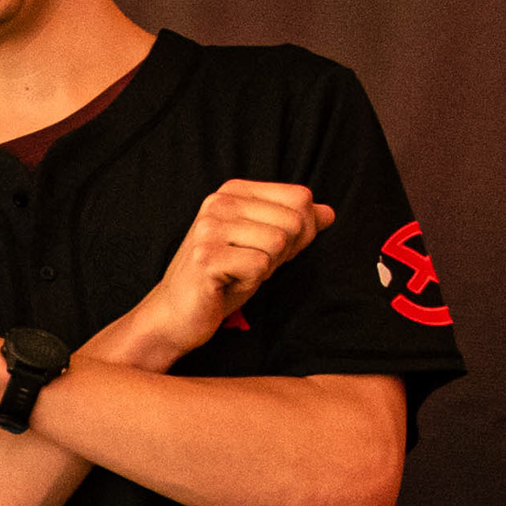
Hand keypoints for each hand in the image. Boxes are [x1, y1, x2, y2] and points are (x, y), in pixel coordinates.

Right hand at [127, 179, 334, 357]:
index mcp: (234, 191)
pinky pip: (260, 265)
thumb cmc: (222, 279)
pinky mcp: (206, 257)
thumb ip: (295, 226)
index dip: (303, 230)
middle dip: (285, 252)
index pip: (300, 197)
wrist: (176, 314)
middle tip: (251, 265)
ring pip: (279, 242)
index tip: (271, 249)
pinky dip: (250, 281)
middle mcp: (219, 202)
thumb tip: (329, 213)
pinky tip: (227, 283)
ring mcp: (210, 228)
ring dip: (265, 268)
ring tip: (237, 273)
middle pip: (294, 220)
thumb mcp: (263, 245)